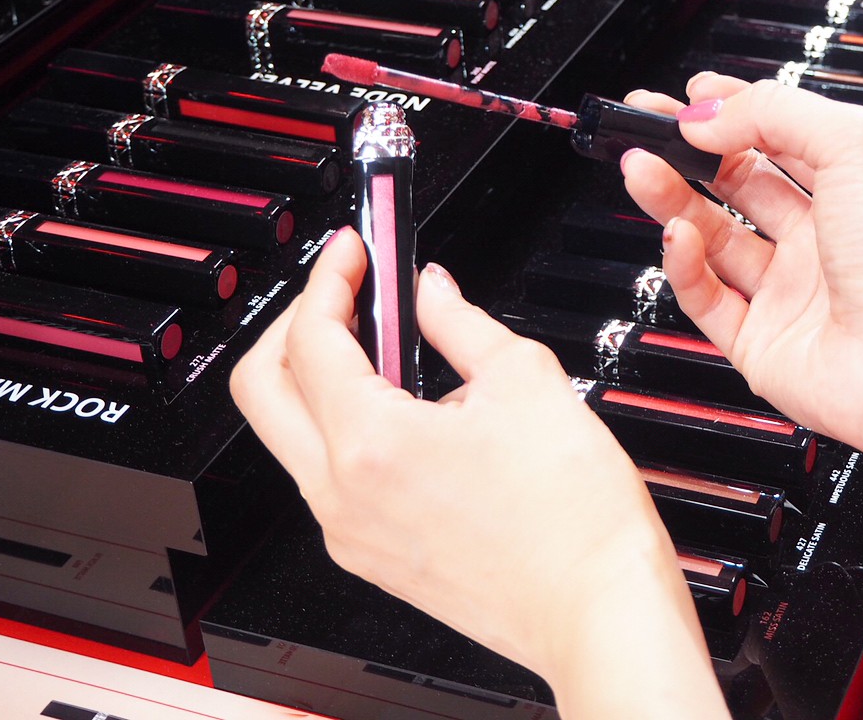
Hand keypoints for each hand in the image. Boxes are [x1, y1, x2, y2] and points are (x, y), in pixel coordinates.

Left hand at [231, 227, 728, 718]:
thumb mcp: (523, 379)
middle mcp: (342, 495)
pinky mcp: (369, 554)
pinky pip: (328, 473)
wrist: (599, 610)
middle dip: (295, 322)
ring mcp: (349, 532)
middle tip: (345, 291)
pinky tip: (403, 405)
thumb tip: (431, 291)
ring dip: (320, 374)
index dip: (330, 276)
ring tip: (383, 342)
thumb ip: (459, 321)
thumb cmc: (574, 518)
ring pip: (290, 432)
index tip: (353, 251)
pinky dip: (345, 423)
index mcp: (371, 445)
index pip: (312, 336)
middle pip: (262, 386)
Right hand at [621, 74, 862, 518]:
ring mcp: (783, 293)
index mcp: (845, 193)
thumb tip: (706, 114)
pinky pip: (703, 298)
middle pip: (730, 187)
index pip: (773, 141)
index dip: (729, 117)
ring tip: (639, 168)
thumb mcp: (851, 144)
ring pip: (708, 238)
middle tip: (645, 131)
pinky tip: (676, 236)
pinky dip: (682, 264)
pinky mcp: (756, 342)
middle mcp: (813, 242)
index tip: (688, 98)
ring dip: (669, 200)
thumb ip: (773, 113)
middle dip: (683, 154)